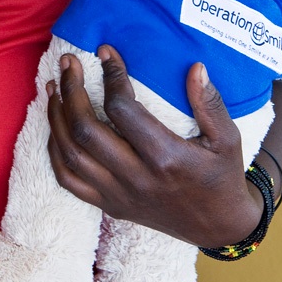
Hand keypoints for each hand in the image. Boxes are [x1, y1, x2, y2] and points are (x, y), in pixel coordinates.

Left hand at [46, 46, 262, 247]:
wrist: (218, 229)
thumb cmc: (222, 177)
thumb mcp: (228, 140)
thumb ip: (211, 103)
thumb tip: (196, 68)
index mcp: (165, 157)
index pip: (122, 109)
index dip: (110, 76)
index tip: (106, 52)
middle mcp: (136, 178)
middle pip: (85, 130)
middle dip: (71, 90)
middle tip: (69, 62)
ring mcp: (118, 194)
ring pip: (70, 154)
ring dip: (56, 116)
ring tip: (54, 86)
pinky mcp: (109, 206)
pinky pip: (69, 180)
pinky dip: (56, 150)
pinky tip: (57, 125)